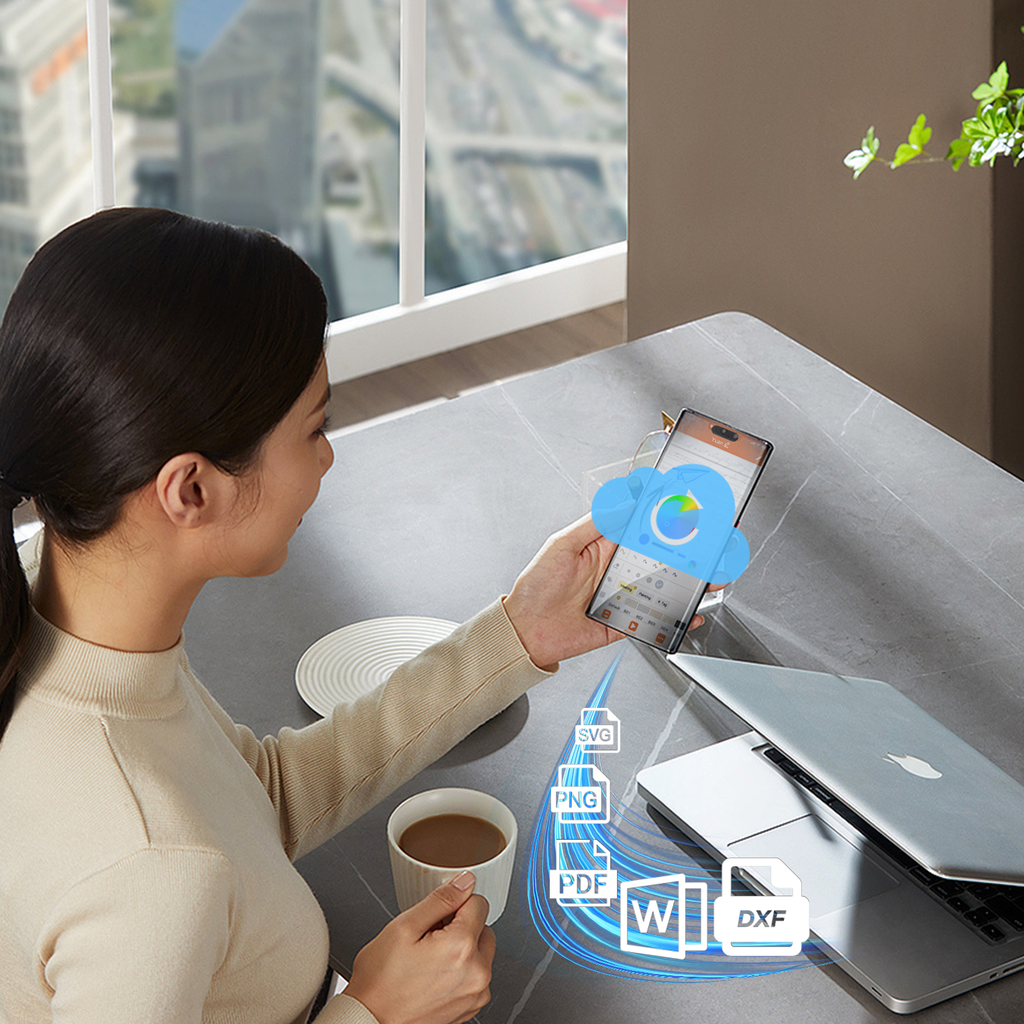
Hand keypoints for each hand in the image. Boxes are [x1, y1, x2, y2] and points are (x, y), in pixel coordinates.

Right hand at [342, 872, 493, 1023]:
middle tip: (430, 936)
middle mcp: (477, 973)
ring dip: (464, 948)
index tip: (437, 916)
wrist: (371, 1021)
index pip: (478, 903)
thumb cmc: (381, 981)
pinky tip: (435, 975)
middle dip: (461, 925)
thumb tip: (464, 882)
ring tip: (430, 958)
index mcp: (462, 948)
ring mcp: (476, 994)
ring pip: (482, 952)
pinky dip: (462, 970)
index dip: (454, 903)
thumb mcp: (404, 926)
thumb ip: (441, 899)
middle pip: (483, 927)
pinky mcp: (471, 1007)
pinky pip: (476, 976)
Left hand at [502, 514, 723, 668]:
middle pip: (661, 556)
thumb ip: (596, 522)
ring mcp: (624, 595)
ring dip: (690, 582)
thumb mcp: (562, 544)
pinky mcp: (625, 621)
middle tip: (712, 545)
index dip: (666, 516)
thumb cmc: (536, 586)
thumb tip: (625, 500)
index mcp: (605, 545)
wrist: (525, 631)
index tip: (689, 507)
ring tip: (711, 577)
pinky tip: (690, 614)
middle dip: (689, 550)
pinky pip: (656, 619)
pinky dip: (676, 617)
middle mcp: (618, 568)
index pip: (642, 525)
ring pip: (664, 586)